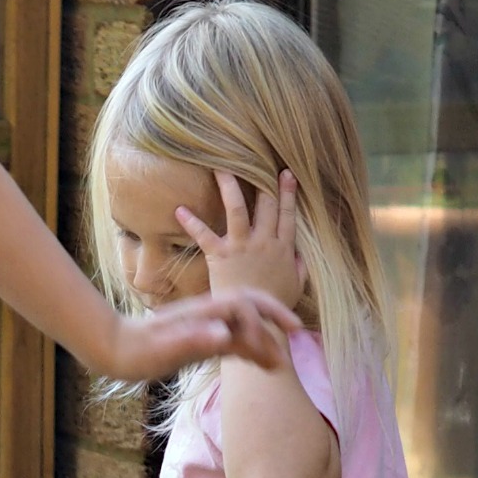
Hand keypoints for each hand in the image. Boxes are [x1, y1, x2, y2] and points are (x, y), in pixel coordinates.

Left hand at [105, 288, 300, 383]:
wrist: (117, 350)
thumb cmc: (137, 350)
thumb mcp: (163, 348)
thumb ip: (194, 339)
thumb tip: (223, 335)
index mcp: (204, 312)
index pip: (245, 305)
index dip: (265, 318)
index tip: (275, 340)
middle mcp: (208, 316)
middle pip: (250, 309)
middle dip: (273, 318)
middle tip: (295, 336)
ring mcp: (206, 327)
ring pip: (244, 328)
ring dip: (264, 341)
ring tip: (279, 363)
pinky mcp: (201, 341)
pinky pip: (233, 341)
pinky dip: (250, 350)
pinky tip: (260, 365)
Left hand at [176, 169, 303, 313]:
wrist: (253, 322)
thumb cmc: (272, 304)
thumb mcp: (296, 284)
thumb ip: (299, 265)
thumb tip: (299, 252)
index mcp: (283, 247)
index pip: (287, 212)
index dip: (288, 191)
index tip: (286, 172)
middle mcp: (264, 241)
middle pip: (265, 203)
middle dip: (260, 179)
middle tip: (252, 155)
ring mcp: (242, 247)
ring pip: (237, 208)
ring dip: (229, 186)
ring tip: (218, 166)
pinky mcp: (220, 256)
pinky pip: (204, 235)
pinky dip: (191, 222)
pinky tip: (178, 209)